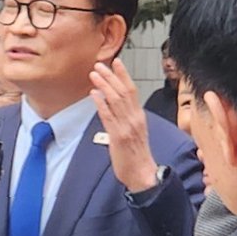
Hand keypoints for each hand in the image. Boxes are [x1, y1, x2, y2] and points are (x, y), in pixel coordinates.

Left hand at [90, 59, 158, 193]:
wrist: (142, 173)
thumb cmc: (137, 155)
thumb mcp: (134, 132)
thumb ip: (125, 119)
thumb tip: (112, 106)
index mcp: (139, 116)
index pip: (132, 90)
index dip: (123, 75)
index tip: (116, 62)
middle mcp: (134, 118)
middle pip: (123, 91)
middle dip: (110, 76)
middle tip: (99, 64)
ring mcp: (127, 127)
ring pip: (115, 100)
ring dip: (104, 85)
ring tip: (94, 74)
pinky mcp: (118, 137)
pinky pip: (109, 117)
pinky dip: (101, 103)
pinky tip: (94, 94)